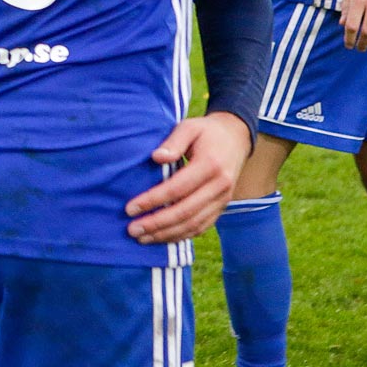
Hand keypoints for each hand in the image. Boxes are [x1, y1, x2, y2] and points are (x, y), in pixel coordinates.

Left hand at [125, 112, 251, 243]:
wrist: (236, 138)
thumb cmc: (206, 132)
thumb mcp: (189, 127)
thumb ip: (173, 142)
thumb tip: (156, 157)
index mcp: (210, 165)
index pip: (177, 188)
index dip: (153, 200)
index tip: (130, 208)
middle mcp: (220, 186)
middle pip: (185, 212)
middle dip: (156, 224)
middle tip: (132, 230)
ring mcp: (223, 200)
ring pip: (194, 224)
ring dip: (167, 234)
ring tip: (142, 239)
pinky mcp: (222, 207)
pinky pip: (202, 227)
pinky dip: (182, 235)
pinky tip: (162, 238)